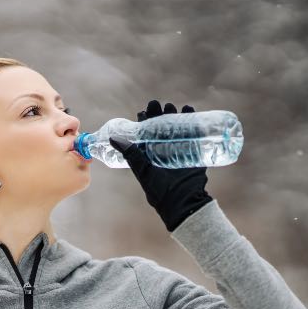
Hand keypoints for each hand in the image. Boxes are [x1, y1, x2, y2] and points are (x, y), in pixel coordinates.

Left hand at [109, 100, 213, 231]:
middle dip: (162, 113)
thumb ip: (130, 154)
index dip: (146, 118)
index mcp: (149, 150)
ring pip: (178, 126)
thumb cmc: (158, 190)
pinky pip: (195, 133)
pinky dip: (194, 121)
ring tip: (175, 107)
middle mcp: (164, 147)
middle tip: (161, 106)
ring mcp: (180, 148)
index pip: (146, 129)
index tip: (146, 109)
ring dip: (177, 114)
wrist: (181, 202)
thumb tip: (113, 138)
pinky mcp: (194, 152)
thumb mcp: (142, 170)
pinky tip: (191, 111)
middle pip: (162, 125)